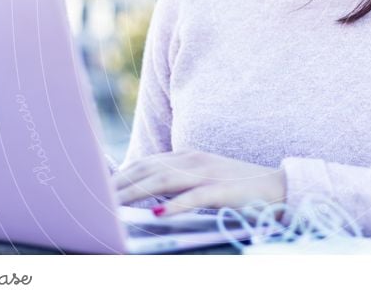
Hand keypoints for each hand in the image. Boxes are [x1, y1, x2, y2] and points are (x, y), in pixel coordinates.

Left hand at [111, 150, 286, 216]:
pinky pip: (195, 197)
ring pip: (163, 180)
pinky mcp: (221, 190)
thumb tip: (148, 197)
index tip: (98, 186)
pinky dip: (175, 205)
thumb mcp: (202, 179)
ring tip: (114, 205)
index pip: (145, 163)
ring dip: (136, 193)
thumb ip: (177, 183)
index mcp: (186, 156)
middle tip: (95, 197)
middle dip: (119, 184)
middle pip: (148, 169)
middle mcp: (193, 160)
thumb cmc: (236, 187)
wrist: (275, 186)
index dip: (120, 174)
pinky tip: (159, 213)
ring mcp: (207, 174)